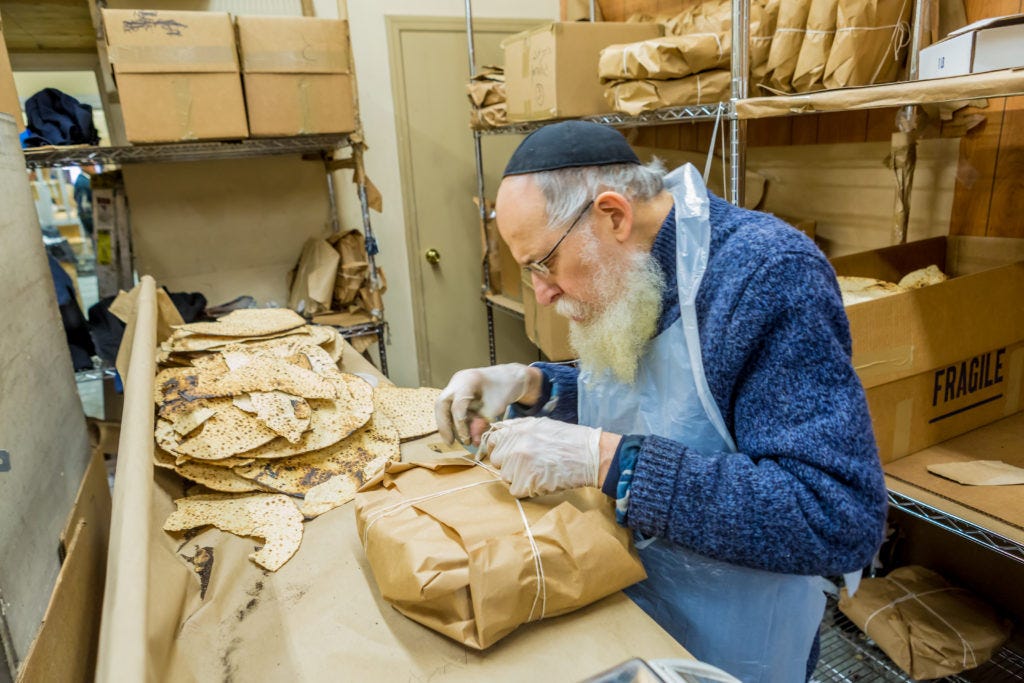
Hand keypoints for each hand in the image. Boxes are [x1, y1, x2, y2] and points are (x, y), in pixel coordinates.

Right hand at [434, 364, 540, 444]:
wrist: (509, 378)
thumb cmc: (504, 391)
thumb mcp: (495, 409)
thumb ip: (481, 424)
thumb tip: (472, 442)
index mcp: (468, 381)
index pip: (457, 406)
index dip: (459, 425)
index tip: (467, 439)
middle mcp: (457, 381)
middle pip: (441, 404)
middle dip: (444, 425)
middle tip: (450, 443)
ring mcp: (455, 384)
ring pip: (443, 406)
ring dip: (448, 424)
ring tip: (461, 439)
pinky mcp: (455, 390)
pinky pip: (449, 406)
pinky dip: (453, 419)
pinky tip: (462, 431)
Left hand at [479, 417, 610, 497]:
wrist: (590, 455)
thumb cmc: (569, 440)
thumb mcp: (541, 424)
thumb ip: (518, 428)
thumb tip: (500, 432)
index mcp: (516, 429)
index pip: (492, 440)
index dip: (500, 448)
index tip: (509, 453)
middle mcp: (514, 445)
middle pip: (497, 461)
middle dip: (510, 464)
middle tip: (530, 464)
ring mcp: (518, 465)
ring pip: (506, 477)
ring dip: (520, 478)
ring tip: (540, 472)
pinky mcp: (524, 483)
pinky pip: (516, 491)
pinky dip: (528, 490)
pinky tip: (543, 481)